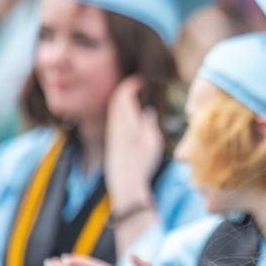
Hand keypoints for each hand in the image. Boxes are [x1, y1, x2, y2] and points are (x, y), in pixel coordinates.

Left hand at [105, 76, 164, 210]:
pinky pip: (115, 120)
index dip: (130, 86)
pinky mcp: (112, 143)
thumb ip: (149, 124)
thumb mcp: (152, 142)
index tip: (139, 82)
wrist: (125, 183)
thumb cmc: (141, 163)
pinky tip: (130, 117)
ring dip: (123, 102)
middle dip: (125, 91)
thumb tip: (148, 111)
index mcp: (125, 121)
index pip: (123, 96)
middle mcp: (116, 126)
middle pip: (116, 101)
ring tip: (134, 98)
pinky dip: (121, 113)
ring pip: (114, 111)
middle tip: (137, 86)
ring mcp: (113, 134)